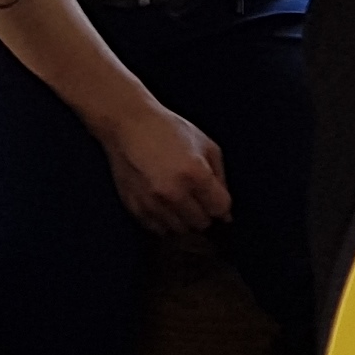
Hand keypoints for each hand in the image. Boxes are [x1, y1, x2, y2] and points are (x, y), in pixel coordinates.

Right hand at [98, 99, 231, 235]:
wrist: (128, 124)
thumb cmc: (168, 130)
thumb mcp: (205, 144)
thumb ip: (220, 178)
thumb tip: (226, 212)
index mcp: (195, 174)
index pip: (220, 209)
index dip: (220, 205)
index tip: (215, 199)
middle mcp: (174, 193)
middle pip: (201, 224)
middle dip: (203, 212)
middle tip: (195, 197)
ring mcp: (153, 203)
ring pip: (180, 230)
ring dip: (183, 219)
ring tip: (178, 199)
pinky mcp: (136, 208)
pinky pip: (158, 230)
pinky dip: (164, 221)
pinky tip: (163, 204)